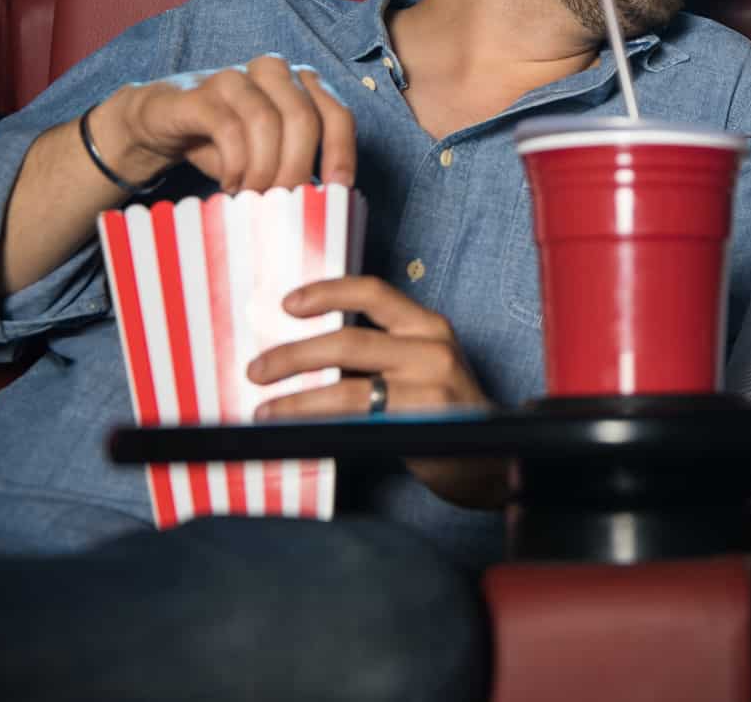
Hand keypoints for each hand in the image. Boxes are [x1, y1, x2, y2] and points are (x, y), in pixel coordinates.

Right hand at [94, 55, 355, 192]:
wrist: (159, 124)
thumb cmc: (224, 141)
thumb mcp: (270, 155)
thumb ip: (299, 167)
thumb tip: (329, 204)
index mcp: (302, 84)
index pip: (337, 115)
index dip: (342, 154)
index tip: (338, 192)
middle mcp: (274, 72)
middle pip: (304, 119)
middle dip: (297, 168)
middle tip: (284, 203)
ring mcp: (236, 77)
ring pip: (267, 122)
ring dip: (264, 169)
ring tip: (254, 195)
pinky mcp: (199, 92)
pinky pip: (229, 127)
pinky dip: (235, 164)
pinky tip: (230, 184)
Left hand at [249, 276, 505, 506]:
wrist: (493, 458)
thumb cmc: (447, 411)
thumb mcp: (424, 364)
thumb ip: (381, 352)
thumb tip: (307, 350)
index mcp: (429, 326)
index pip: (374, 292)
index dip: (327, 292)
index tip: (286, 304)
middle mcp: (432, 347)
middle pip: (349, 340)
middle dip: (292, 354)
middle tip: (257, 369)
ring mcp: (430, 386)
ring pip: (347, 383)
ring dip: (296, 396)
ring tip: (265, 407)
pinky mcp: (422, 423)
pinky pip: (357, 419)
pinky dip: (318, 421)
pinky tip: (295, 429)